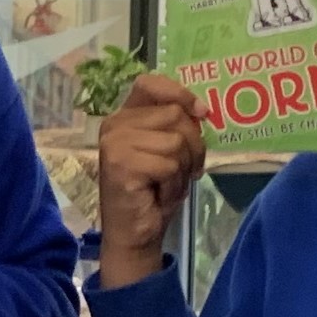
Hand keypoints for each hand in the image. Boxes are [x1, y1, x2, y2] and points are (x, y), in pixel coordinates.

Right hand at [95, 72, 207, 289]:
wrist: (135, 233)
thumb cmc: (152, 192)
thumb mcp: (169, 150)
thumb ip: (177, 125)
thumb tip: (202, 111)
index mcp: (124, 116)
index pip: (150, 83)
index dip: (180, 93)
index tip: (201, 113)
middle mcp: (114, 124)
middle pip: (175, 114)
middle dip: (192, 146)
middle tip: (182, 171)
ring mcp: (114, 143)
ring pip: (176, 141)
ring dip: (182, 169)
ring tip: (166, 185)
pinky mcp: (121, 164)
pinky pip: (169, 165)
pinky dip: (173, 185)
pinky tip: (158, 195)